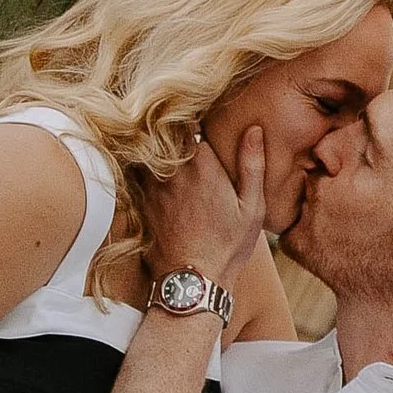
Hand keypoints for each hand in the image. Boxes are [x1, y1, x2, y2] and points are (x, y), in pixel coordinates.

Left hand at [136, 125, 267, 284]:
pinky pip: (139, 173)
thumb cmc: (228, 246)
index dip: (195, 114)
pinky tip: (156, 172)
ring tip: (167, 143)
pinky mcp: (141, 202)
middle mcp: (174, 170)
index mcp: (203, 164)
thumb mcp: (252, 207)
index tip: (199, 111)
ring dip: (159, 146)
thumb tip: (253, 129)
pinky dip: (146, 167)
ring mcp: (153, 186)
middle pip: (167, 133)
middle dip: (174, 126)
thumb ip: (252, 165)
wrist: (192, 281)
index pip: (192, 121)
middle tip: (181, 121)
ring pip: (151, 152)